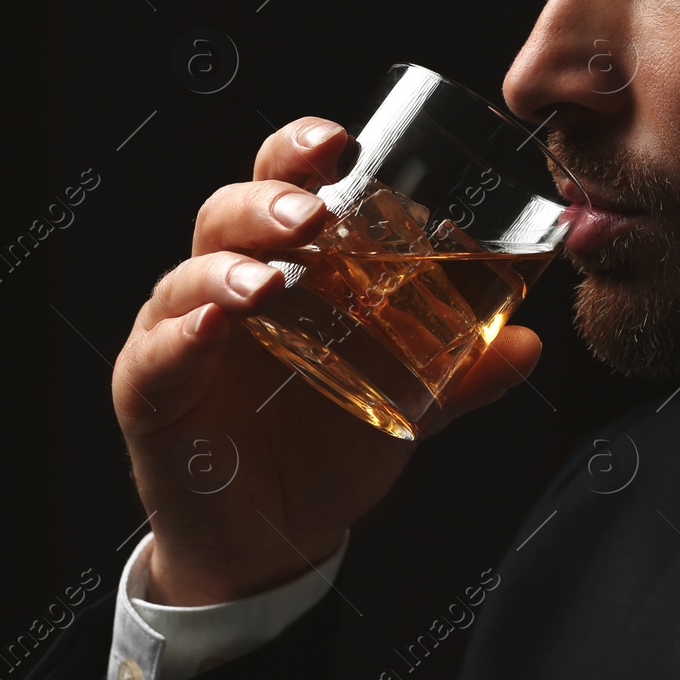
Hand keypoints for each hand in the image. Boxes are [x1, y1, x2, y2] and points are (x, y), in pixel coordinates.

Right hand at [112, 117, 542, 605]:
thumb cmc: (325, 447)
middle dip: (268, 202)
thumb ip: (460, 373)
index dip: (301, 150)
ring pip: (189, 276)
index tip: (339, 140)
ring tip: (266, 282)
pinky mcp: (149, 392)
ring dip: (226, 269)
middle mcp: (225, 283)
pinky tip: (212, 330)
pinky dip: (181, 338)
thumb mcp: (404, 404)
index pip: (283, 183)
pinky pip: (156, 355)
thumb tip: (529, 344)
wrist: (271, 540)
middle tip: (312, 214)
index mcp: (285, 265)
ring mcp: (181, 334)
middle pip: (229, 213)